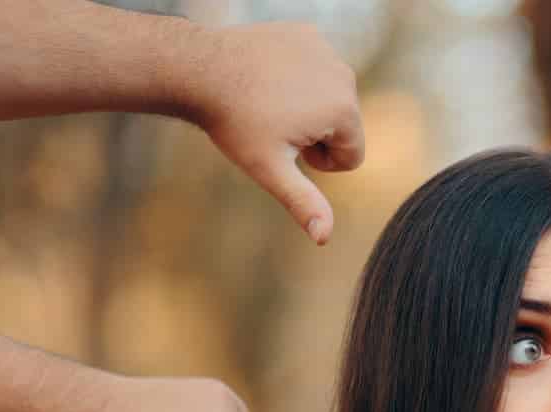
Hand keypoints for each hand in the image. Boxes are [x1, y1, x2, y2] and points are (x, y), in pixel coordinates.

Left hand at [180, 22, 363, 244]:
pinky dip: (298, 76)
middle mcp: (344, 76)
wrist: (199, 68)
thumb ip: (303, 202)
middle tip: (273, 124)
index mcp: (344, 111)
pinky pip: (316, 69)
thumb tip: (324, 238)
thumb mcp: (270, 169)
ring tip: (270, 101)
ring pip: (331, 98)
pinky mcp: (308, 33)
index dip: (319, 163)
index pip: (351, 156)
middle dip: (316, 133)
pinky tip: (268, 77)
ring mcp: (326, 50)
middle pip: (345, 126)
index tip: (286, 147)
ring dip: (308, 106)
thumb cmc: (234, 123)